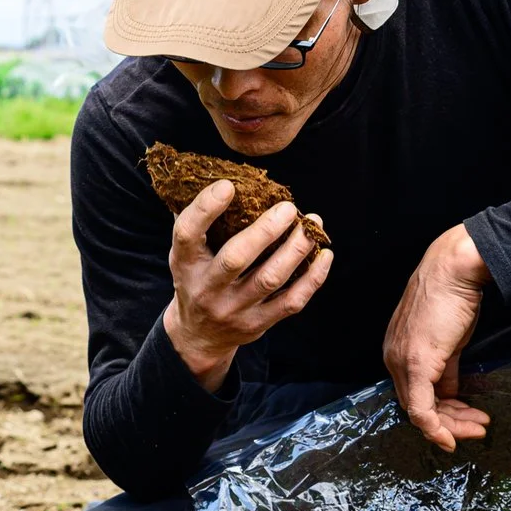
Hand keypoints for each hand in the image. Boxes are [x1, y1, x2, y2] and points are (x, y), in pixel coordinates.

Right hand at [160, 183, 332, 392]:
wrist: (199, 336)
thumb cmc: (197, 279)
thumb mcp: (186, 254)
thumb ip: (198, 221)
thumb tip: (215, 174)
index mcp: (185, 264)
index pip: (188, 233)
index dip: (205, 208)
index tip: (228, 185)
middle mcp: (207, 288)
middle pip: (236, 258)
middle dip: (265, 230)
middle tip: (288, 208)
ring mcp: (234, 309)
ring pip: (269, 279)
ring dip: (295, 249)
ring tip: (312, 225)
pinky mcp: (258, 323)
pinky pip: (291, 301)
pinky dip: (313, 277)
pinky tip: (324, 255)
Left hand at [383, 224, 493, 451]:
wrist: (454, 271)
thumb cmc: (453, 297)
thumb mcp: (449, 340)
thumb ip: (445, 369)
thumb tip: (451, 393)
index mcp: (397, 351)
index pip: (413, 393)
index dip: (440, 412)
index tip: (463, 421)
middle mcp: (394, 359)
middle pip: (416, 406)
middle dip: (450, 422)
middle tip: (477, 428)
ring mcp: (402, 362)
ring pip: (420, 411)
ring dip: (452, 424)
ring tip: (480, 426)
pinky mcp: (415, 365)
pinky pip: (421, 409)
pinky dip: (437, 427)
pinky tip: (454, 436)